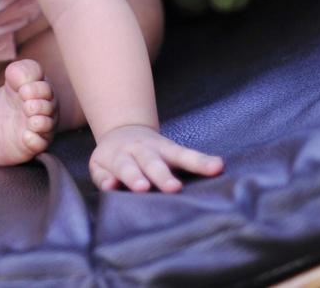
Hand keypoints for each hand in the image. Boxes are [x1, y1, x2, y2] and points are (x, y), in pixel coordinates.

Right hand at [89, 123, 223, 192]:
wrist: (118, 132)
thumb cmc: (153, 153)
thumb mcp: (173, 153)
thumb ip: (194, 162)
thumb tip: (220, 166)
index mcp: (162, 149)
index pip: (185, 155)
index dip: (200, 163)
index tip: (217, 168)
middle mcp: (140, 150)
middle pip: (152, 162)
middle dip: (162, 176)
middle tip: (174, 188)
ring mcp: (119, 155)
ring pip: (126, 166)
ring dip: (134, 176)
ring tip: (142, 188)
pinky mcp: (99, 165)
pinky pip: (101, 174)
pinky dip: (105, 180)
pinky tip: (109, 186)